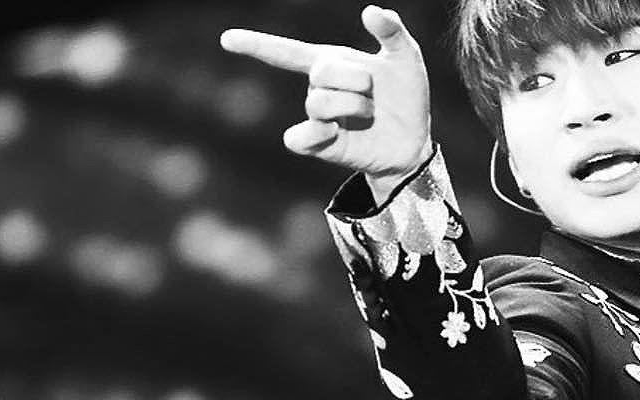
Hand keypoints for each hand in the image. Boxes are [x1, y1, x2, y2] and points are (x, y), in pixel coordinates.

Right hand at [220, 6, 432, 200]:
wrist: (413, 141)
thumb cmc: (406, 97)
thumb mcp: (406, 58)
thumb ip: (392, 31)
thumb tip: (369, 10)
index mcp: (331, 62)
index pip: (286, 52)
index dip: (257, 44)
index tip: (227, 39)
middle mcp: (318, 89)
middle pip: (321, 72)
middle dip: (356, 78)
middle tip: (373, 92)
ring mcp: (318, 119)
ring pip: (318, 102)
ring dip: (352, 105)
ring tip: (369, 113)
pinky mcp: (319, 146)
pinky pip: (299, 138)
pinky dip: (316, 132)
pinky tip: (336, 133)